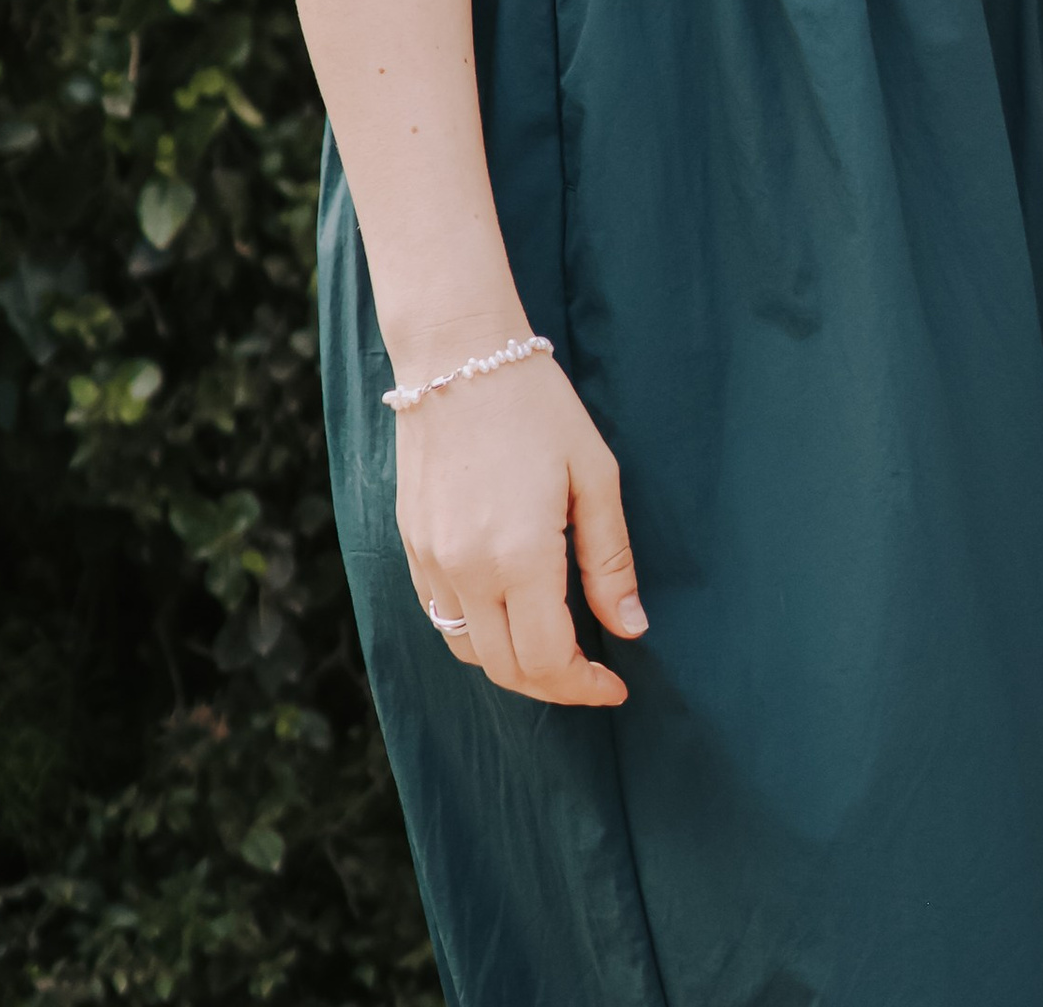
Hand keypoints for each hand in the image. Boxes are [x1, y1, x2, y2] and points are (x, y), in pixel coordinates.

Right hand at [396, 345, 644, 706]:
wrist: (458, 355)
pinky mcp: (411, 545)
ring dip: (514, 663)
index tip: (615, 686)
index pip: (549, 661)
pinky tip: (510, 610)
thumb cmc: (538, 405)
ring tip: (555, 646)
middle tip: (591, 675)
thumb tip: (631, 628)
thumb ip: (610, 560)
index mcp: (520, 556)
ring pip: (469, 651)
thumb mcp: (594, 474)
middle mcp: (467, 571)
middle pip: (507, 670)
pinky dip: (477, 633)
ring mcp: (431, 561)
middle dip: (554, 686)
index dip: (585, 687)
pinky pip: (442, 616)